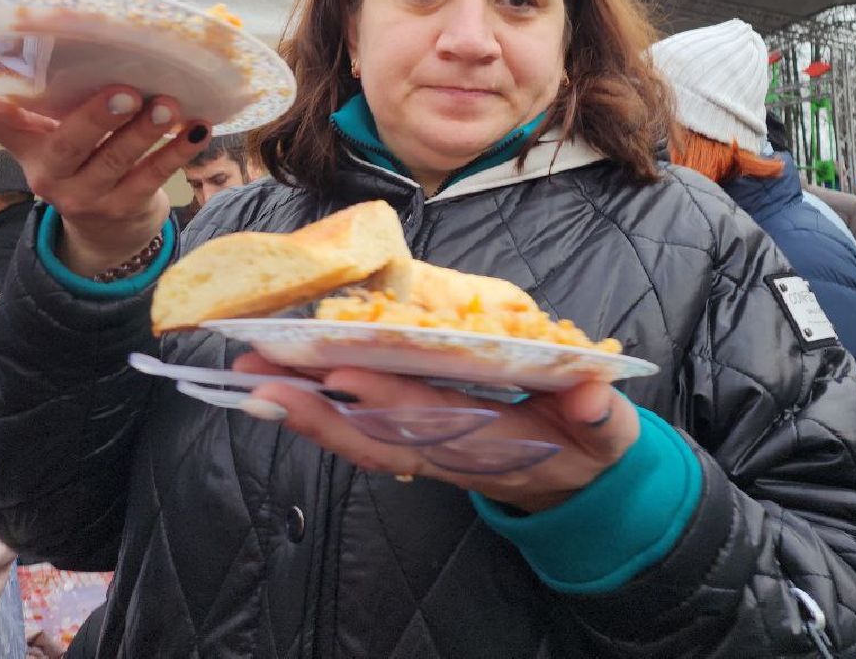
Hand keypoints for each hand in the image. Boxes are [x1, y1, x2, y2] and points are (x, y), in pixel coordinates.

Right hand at [0, 53, 208, 273]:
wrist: (109, 227)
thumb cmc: (87, 154)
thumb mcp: (60, 124)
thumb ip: (64, 83)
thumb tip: (77, 25)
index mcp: (24, 142)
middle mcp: (47, 172)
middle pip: (67, 143)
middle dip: (97, 117)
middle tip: (128, 91)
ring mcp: (83, 196)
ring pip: (116, 163)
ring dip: (146, 133)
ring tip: (169, 106)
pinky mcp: (120, 211)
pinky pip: (151, 180)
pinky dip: (176, 153)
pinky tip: (196, 130)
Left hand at [234, 354, 640, 512]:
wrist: (575, 484)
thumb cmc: (587, 446)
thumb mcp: (605, 434)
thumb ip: (600, 415)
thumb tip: (591, 397)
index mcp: (491, 445)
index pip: (431, 422)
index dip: (387, 401)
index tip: (342, 372)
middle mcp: (446, 452)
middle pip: (373, 436)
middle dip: (316, 409)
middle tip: (258, 377)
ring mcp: (426, 452)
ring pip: (357, 438)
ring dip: (304, 412)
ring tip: (250, 378)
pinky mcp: (414, 443)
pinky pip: (359, 434)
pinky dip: (318, 415)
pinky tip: (278, 389)